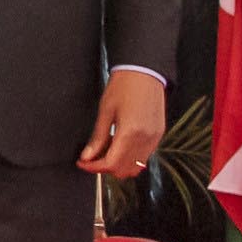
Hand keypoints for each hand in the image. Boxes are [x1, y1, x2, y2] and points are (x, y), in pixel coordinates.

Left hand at [77, 67, 165, 181]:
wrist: (144, 71)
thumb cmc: (124, 86)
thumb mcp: (105, 111)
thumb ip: (97, 137)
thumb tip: (87, 157)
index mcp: (130, 133)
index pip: (111, 164)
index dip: (94, 167)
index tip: (83, 163)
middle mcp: (146, 139)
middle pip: (123, 170)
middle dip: (105, 168)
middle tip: (91, 158)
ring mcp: (155, 138)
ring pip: (135, 167)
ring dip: (119, 165)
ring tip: (105, 151)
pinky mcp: (159, 134)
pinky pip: (144, 156)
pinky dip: (130, 158)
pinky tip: (119, 146)